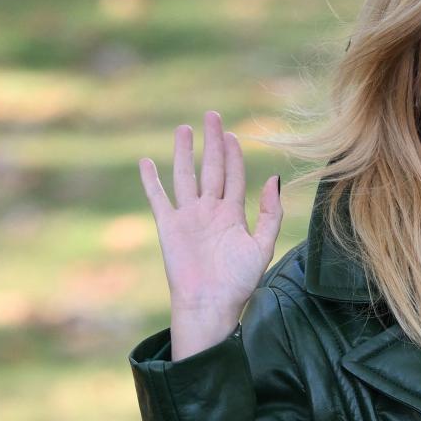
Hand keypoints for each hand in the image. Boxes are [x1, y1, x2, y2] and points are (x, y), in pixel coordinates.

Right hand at [139, 111, 282, 352]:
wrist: (209, 304)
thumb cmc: (238, 282)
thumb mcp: (262, 246)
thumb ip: (270, 213)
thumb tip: (274, 179)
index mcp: (233, 215)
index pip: (234, 176)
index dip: (234, 155)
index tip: (233, 134)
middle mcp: (209, 211)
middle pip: (211, 169)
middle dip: (212, 143)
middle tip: (212, 116)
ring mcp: (188, 217)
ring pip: (185, 176)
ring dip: (184, 153)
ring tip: (184, 129)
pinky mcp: (169, 226)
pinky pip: (158, 198)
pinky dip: (151, 180)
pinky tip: (146, 162)